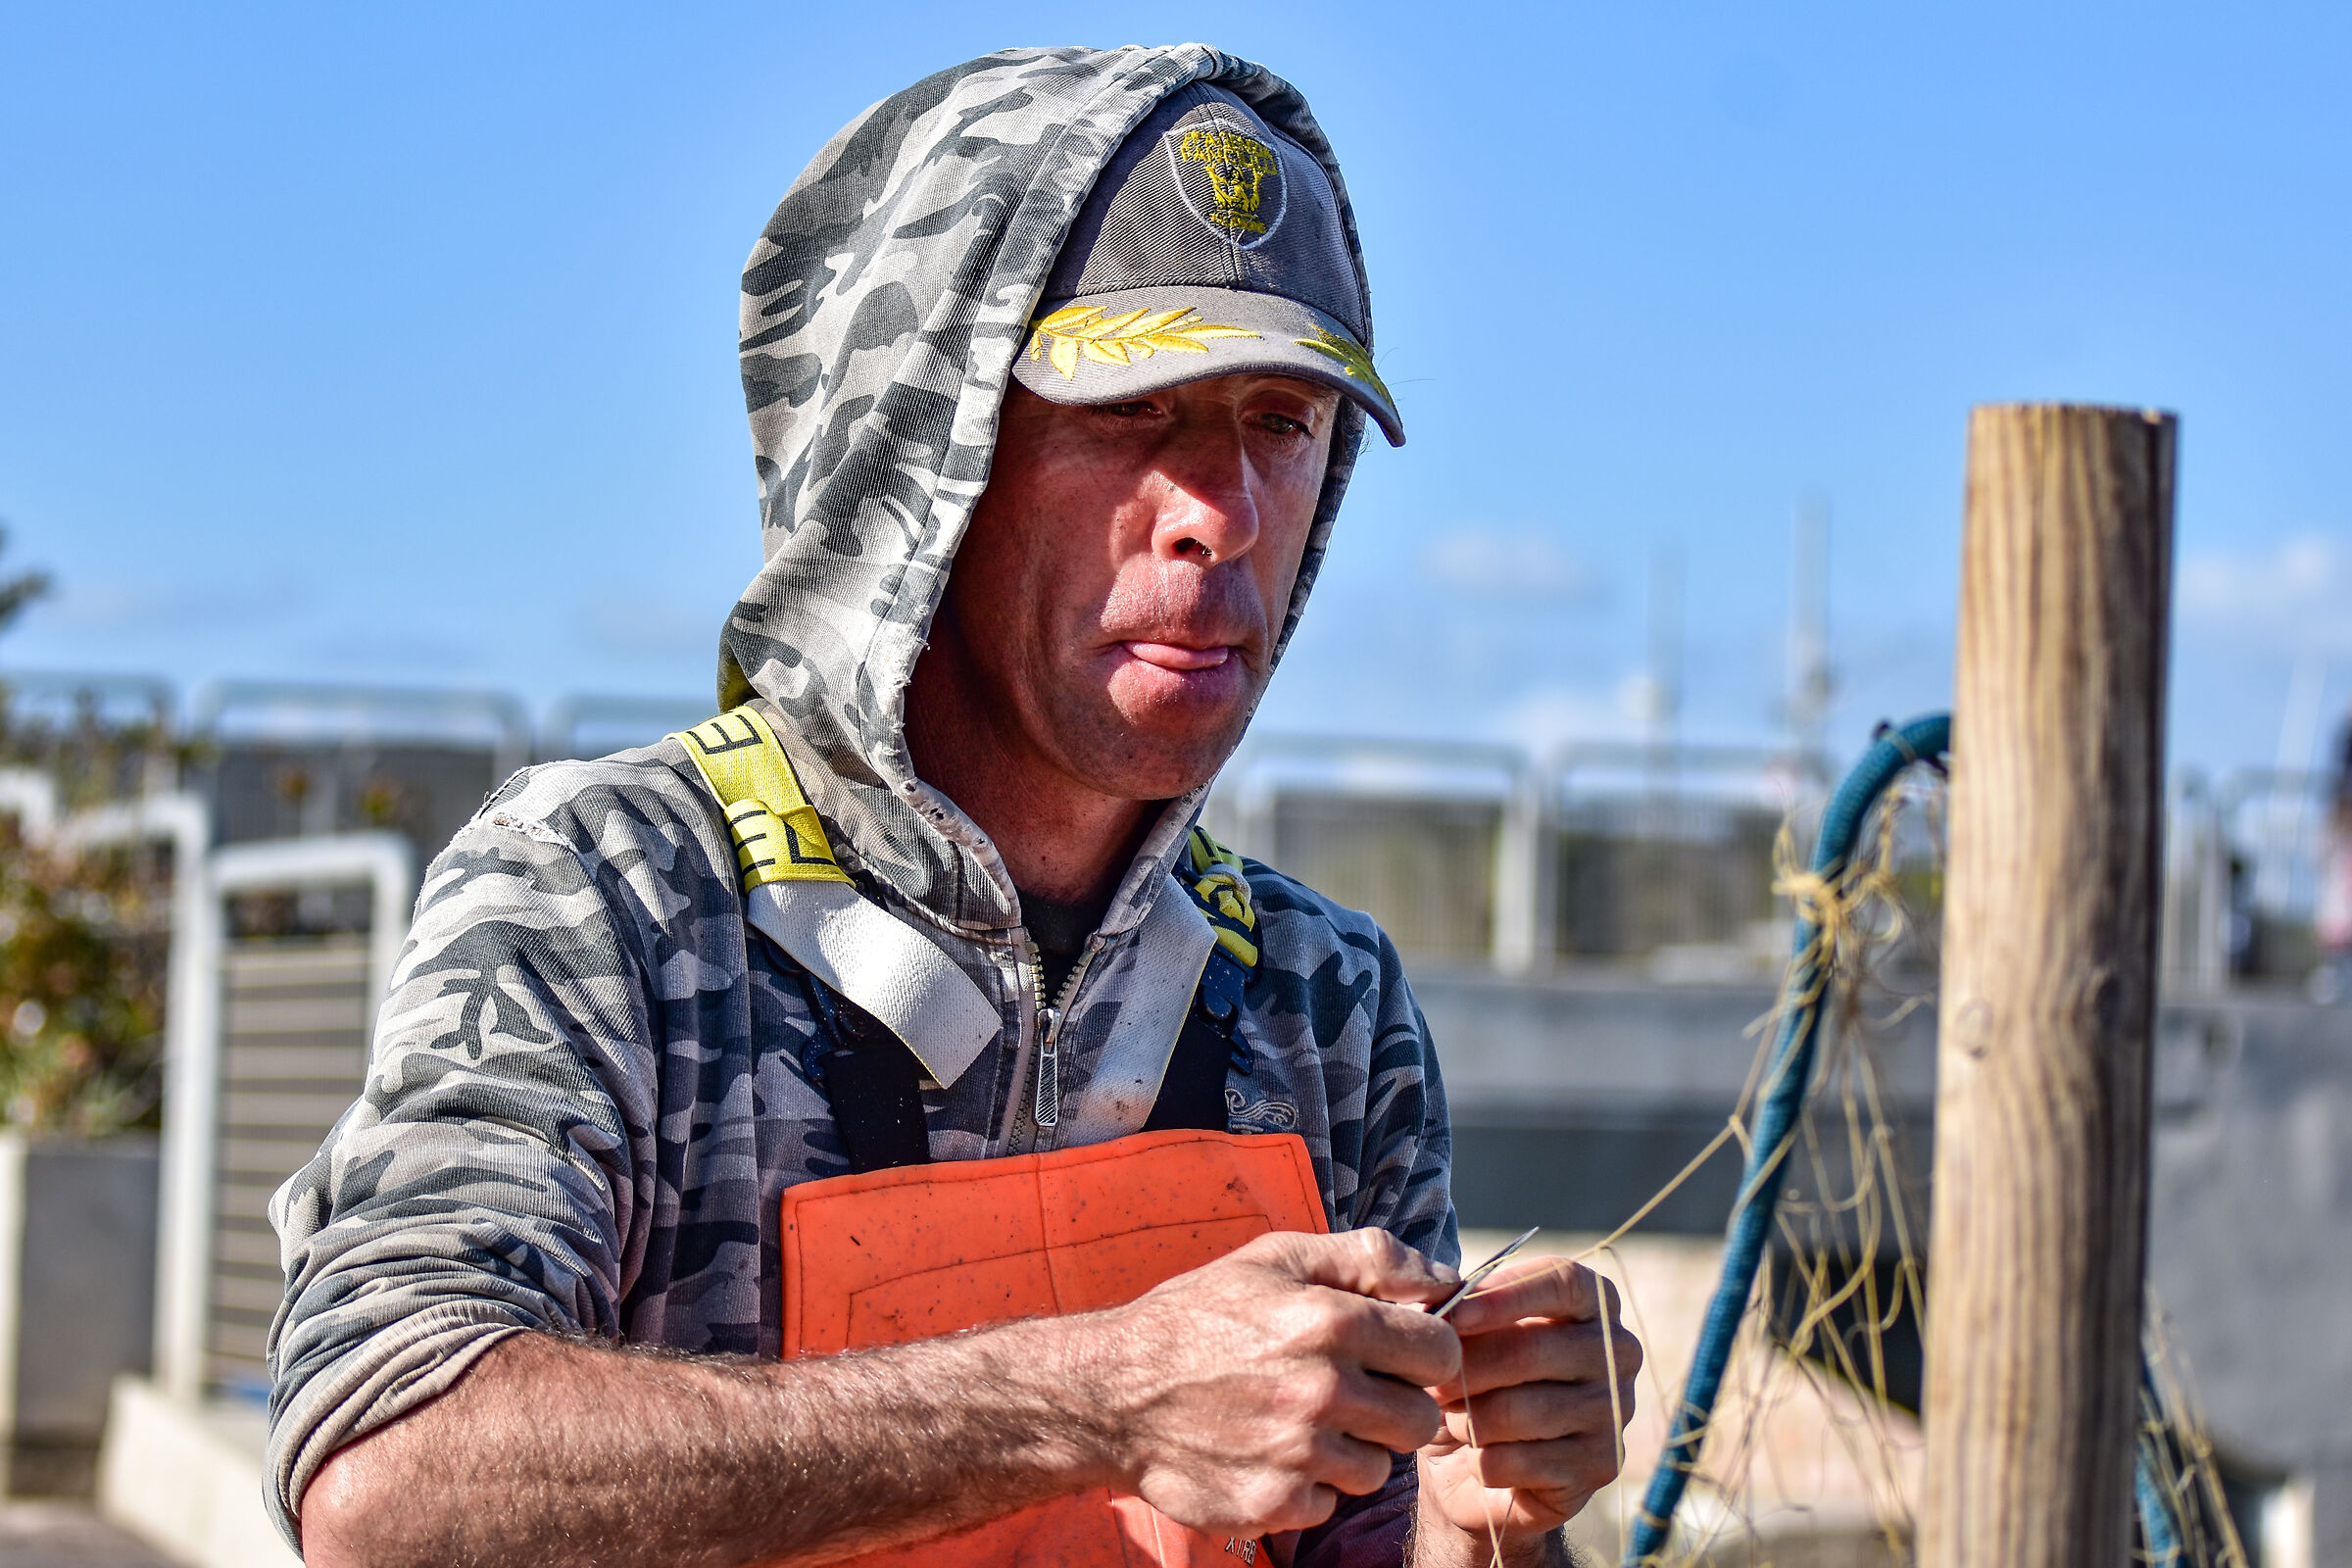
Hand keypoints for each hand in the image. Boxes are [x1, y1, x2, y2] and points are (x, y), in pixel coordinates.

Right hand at [1087, 1228, 1462, 1534]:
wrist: (1115, 1391)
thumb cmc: (1202, 1315)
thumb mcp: (1278, 1257)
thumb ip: (1370, 1258)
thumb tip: (1446, 1278)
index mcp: (1331, 1321)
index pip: (1442, 1350)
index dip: (1426, 1350)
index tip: (1398, 1353)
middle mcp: (1322, 1390)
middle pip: (1421, 1419)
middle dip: (1394, 1405)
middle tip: (1347, 1390)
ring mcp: (1299, 1454)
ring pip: (1379, 1467)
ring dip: (1352, 1448)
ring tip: (1299, 1418)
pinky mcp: (1275, 1504)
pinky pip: (1331, 1502)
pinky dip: (1310, 1484)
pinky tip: (1271, 1451)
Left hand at [1416, 1256, 1641, 1550]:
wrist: (1487, 1465)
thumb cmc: (1479, 1379)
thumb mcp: (1466, 1334)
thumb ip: (1458, 1310)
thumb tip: (1437, 1307)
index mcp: (1594, 1300)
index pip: (1561, 1282)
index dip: (1502, 1296)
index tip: (1451, 1315)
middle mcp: (1619, 1350)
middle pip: (1531, 1350)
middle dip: (1466, 1368)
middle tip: (1429, 1382)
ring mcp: (1614, 1410)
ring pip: (1518, 1411)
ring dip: (1467, 1418)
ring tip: (1451, 1419)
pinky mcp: (1600, 1465)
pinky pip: (1519, 1461)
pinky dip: (1481, 1461)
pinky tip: (1476, 1457)